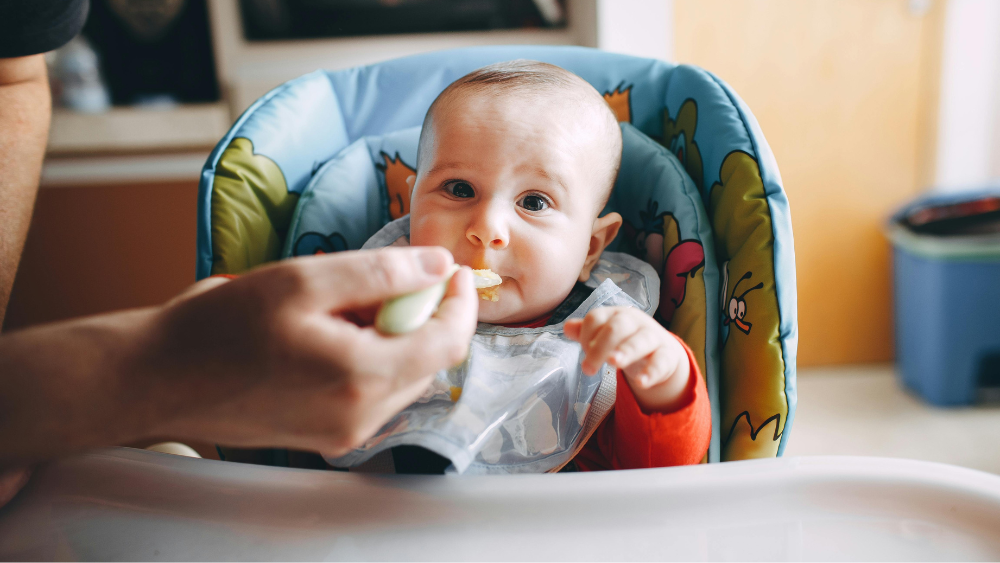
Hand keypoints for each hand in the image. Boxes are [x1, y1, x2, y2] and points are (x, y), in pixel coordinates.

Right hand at [142, 247, 478, 455]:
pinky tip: (326, 334)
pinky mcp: (328, 436)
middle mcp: (362, 416)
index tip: (451, 269)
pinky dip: (367, 356)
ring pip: (401, 375)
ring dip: (390, 335)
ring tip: (340, 307)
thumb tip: (436, 266)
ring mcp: (345, 432)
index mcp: (362, 377)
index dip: (458, 301)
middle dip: (417, 314)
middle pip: (427, 359)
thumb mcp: (302, 280)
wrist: (158, 379)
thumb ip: (380, 272)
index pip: (448, 343)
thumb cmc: (219, 328)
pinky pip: (372, 391)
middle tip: (380, 280)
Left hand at [564, 306, 690, 411]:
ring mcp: (653, 336)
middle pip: (616, 327)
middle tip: (588, 368)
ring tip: (613, 363)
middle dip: (600, 346)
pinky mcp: (667, 355)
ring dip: (626, 351)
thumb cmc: (626, 340)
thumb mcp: (606, 335)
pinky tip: (641, 383)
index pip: (596, 318)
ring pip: (641, 341)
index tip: (584, 352)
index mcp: (615, 315)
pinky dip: (651, 372)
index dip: (586, 335)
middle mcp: (635, 321)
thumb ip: (586, 332)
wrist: (662, 351)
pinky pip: (660, 362)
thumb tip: (567, 328)